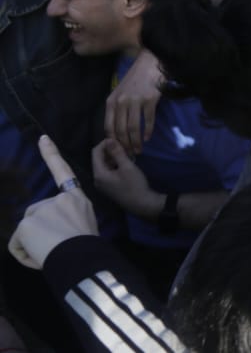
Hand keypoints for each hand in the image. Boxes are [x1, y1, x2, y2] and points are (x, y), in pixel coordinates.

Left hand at [9, 136, 97, 269]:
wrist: (82, 257)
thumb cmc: (87, 247)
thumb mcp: (84, 227)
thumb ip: (66, 221)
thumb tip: (46, 230)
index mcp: (77, 199)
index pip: (63, 173)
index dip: (52, 155)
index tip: (42, 138)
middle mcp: (60, 199)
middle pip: (39, 214)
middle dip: (42, 232)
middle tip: (59, 246)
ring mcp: (42, 209)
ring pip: (28, 230)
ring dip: (34, 245)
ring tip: (51, 254)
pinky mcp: (27, 223)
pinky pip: (17, 244)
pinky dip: (24, 254)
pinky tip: (39, 257)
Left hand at [92, 139, 157, 217]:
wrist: (141, 203)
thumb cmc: (134, 184)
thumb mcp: (127, 166)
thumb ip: (117, 152)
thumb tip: (109, 139)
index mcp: (99, 173)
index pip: (95, 153)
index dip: (104, 143)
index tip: (117, 139)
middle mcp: (97, 179)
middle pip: (98, 159)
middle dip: (109, 150)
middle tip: (123, 145)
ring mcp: (102, 184)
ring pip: (104, 165)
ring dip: (112, 157)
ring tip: (125, 153)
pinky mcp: (108, 186)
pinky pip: (108, 171)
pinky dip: (114, 164)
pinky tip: (125, 163)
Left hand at [104, 50, 163, 155]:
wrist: (150, 63)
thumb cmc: (135, 80)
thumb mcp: (120, 93)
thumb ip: (117, 110)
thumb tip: (117, 131)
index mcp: (111, 102)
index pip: (108, 128)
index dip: (113, 142)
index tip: (118, 151)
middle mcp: (121, 102)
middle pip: (121, 130)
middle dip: (125, 145)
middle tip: (130, 154)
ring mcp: (136, 101)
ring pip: (133, 128)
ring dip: (136, 142)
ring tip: (139, 149)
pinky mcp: (150, 99)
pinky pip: (148, 120)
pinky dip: (148, 131)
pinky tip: (147, 138)